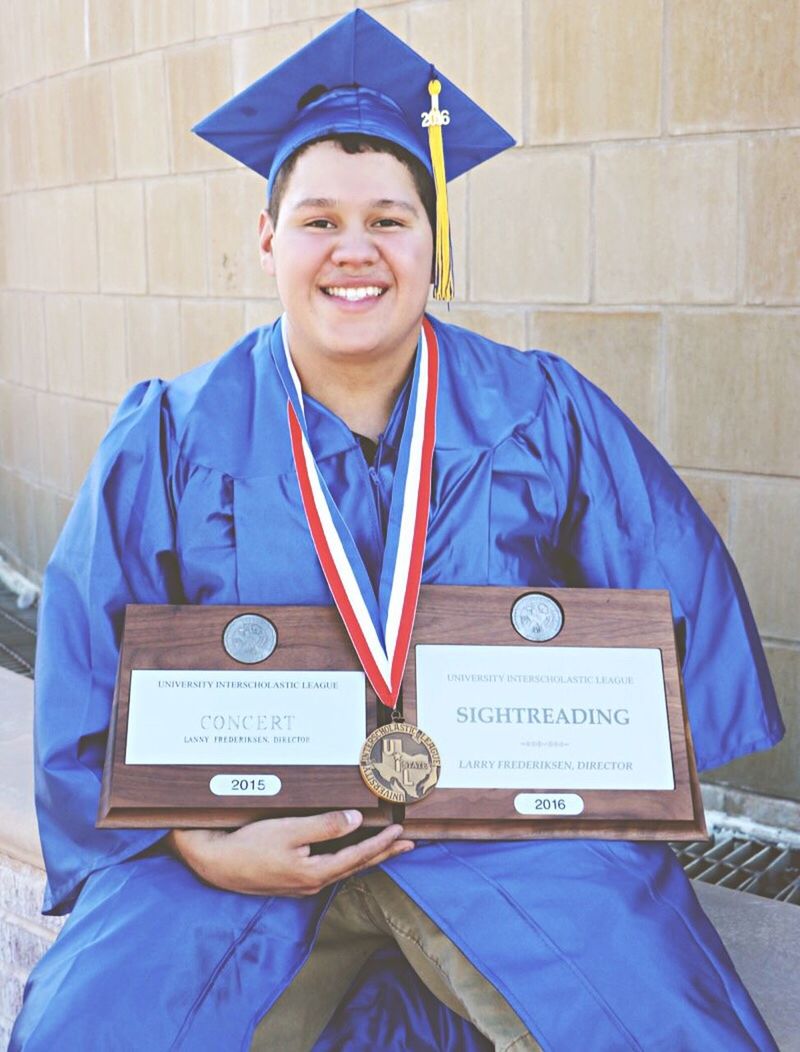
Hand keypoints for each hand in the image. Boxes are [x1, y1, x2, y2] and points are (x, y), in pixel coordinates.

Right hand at [167, 810, 413, 896]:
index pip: (358, 857)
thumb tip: (357, 821)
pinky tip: (349, 853)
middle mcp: (312, 884)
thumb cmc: (249, 845)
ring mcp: (302, 885)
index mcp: (315, 873)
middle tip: (408, 844)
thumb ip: (325, 826)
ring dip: (367, 856)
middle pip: (356, 866)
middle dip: (384, 854)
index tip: (401, 831)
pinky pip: (329, 868)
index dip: (382, 843)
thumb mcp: (289, 830)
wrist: (214, 863)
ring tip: (387, 848)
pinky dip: (347, 859)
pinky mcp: (292, 880)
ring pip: (344, 868)